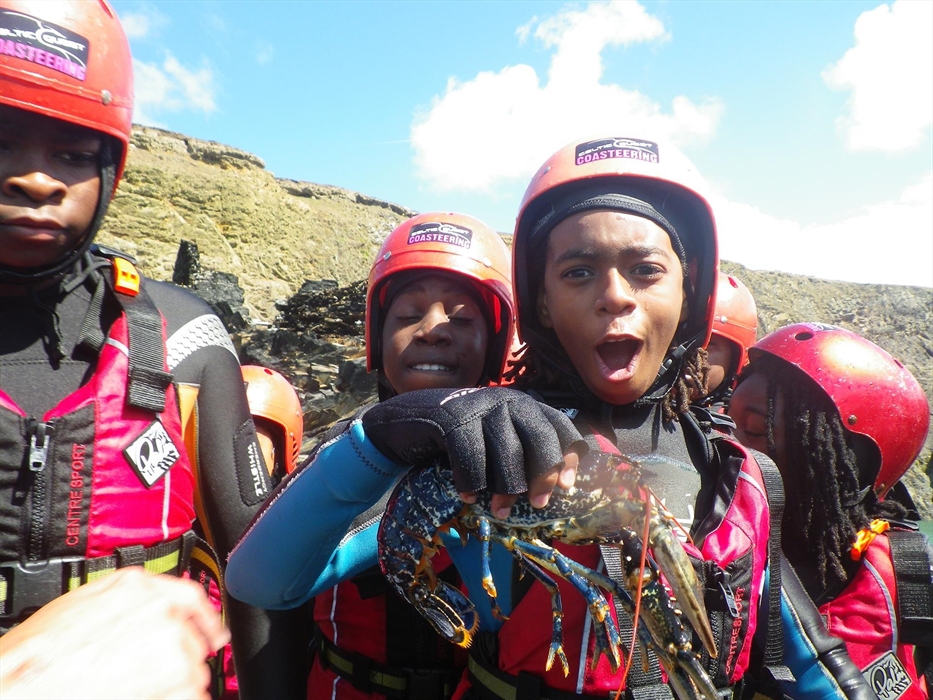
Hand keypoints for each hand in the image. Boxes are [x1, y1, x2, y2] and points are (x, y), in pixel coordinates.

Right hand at [0, 568, 228, 699]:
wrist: (21, 690)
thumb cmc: (38, 656)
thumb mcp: (83, 605)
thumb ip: (126, 604)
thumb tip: (145, 614)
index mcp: (140, 589)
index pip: (191, 597)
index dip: (206, 618)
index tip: (215, 632)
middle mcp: (164, 615)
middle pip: (190, 642)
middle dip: (174, 662)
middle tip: (145, 679)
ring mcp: (174, 651)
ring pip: (193, 675)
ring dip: (172, 688)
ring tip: (134, 693)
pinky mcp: (178, 686)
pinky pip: (192, 698)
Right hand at [362, 387, 585, 514]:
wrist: (406, 421)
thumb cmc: (460, 438)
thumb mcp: (496, 440)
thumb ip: (524, 452)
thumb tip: (558, 484)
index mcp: (523, 405)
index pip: (558, 425)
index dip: (568, 455)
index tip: (567, 486)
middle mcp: (506, 400)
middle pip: (539, 437)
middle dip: (543, 474)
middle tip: (539, 504)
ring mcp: (478, 406)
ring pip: (507, 450)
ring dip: (507, 487)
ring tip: (500, 510)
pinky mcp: (451, 418)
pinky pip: (471, 456)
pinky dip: (471, 482)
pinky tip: (468, 497)